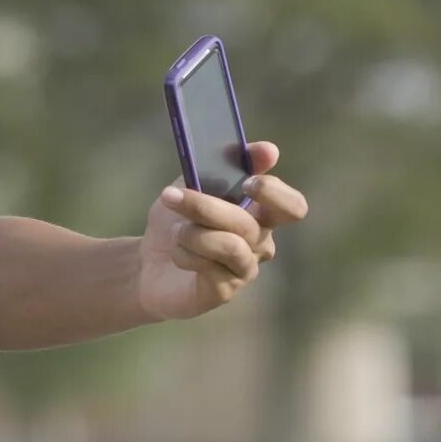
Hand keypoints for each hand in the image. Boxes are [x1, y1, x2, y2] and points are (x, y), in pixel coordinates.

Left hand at [137, 140, 308, 321]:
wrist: (148, 261)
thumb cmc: (178, 220)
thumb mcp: (194, 183)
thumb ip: (227, 164)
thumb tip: (269, 150)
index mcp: (261, 214)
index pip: (292, 206)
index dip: (274, 193)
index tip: (247, 182)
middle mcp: (260, 243)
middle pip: (248, 223)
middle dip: (206, 207)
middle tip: (172, 195)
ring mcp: (244, 269)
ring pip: (230, 246)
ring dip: (194, 233)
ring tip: (176, 231)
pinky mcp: (224, 291)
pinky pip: (209, 267)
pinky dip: (185, 253)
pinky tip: (176, 252)